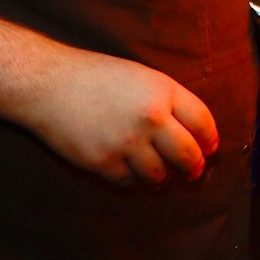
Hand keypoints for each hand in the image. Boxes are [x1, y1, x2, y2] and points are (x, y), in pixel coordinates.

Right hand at [18, 46, 218, 185]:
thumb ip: (169, 101)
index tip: (210, 148)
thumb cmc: (97, 77)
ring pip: (160, 174)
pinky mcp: (103, 162)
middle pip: (188, 154)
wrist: (49, 84)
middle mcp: (150, 118)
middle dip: (193, 166)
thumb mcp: (143, 77)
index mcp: (163, 91)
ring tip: (159, 170)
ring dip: (162, 175)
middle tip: (192, 171)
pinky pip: (129, 182)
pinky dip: (133, 179)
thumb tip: (195, 132)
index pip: (203, 123)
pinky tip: (130, 169)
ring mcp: (126, 142)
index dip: (210, 139)